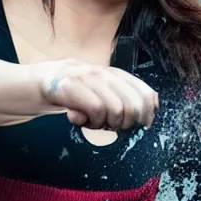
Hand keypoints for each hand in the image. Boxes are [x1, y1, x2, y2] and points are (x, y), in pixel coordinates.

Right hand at [34, 59, 158, 129]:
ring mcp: (88, 79)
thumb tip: (155, 105)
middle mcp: (104, 74)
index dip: (148, 111)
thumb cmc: (79, 91)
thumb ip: (127, 96)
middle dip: (128, 123)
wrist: (44, 82)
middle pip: (133, 105)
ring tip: (97, 123)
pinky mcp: (72, 88)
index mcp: (116, 74)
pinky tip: (85, 121)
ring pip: (116, 110)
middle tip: (115, 126)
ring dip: (108, 124)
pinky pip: (96, 111)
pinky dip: (93, 122)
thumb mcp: (105, 91)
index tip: (144, 123)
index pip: (145, 92)